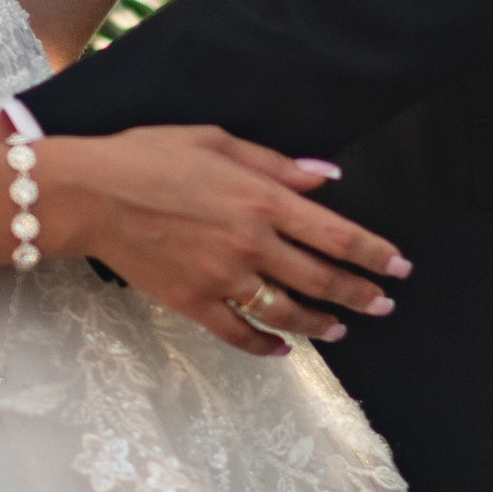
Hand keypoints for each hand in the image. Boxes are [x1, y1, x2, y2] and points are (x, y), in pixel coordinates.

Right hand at [44, 127, 408, 356]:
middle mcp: (251, 244)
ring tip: (341, 329)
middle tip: (384, 305)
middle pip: (323, 279)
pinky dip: (266, 346)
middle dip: (361, 294)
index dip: (376, 254)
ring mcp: (223, 279)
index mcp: (263, 200)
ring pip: (287, 312)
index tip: (400, 266)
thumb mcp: (219, 142)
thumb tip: (328, 177)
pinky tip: (283, 349)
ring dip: (321, 324)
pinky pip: (240, 333)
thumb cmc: (151, 157)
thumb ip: (278, 164)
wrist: (92, 194)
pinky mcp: (194, 302)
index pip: (338, 235)